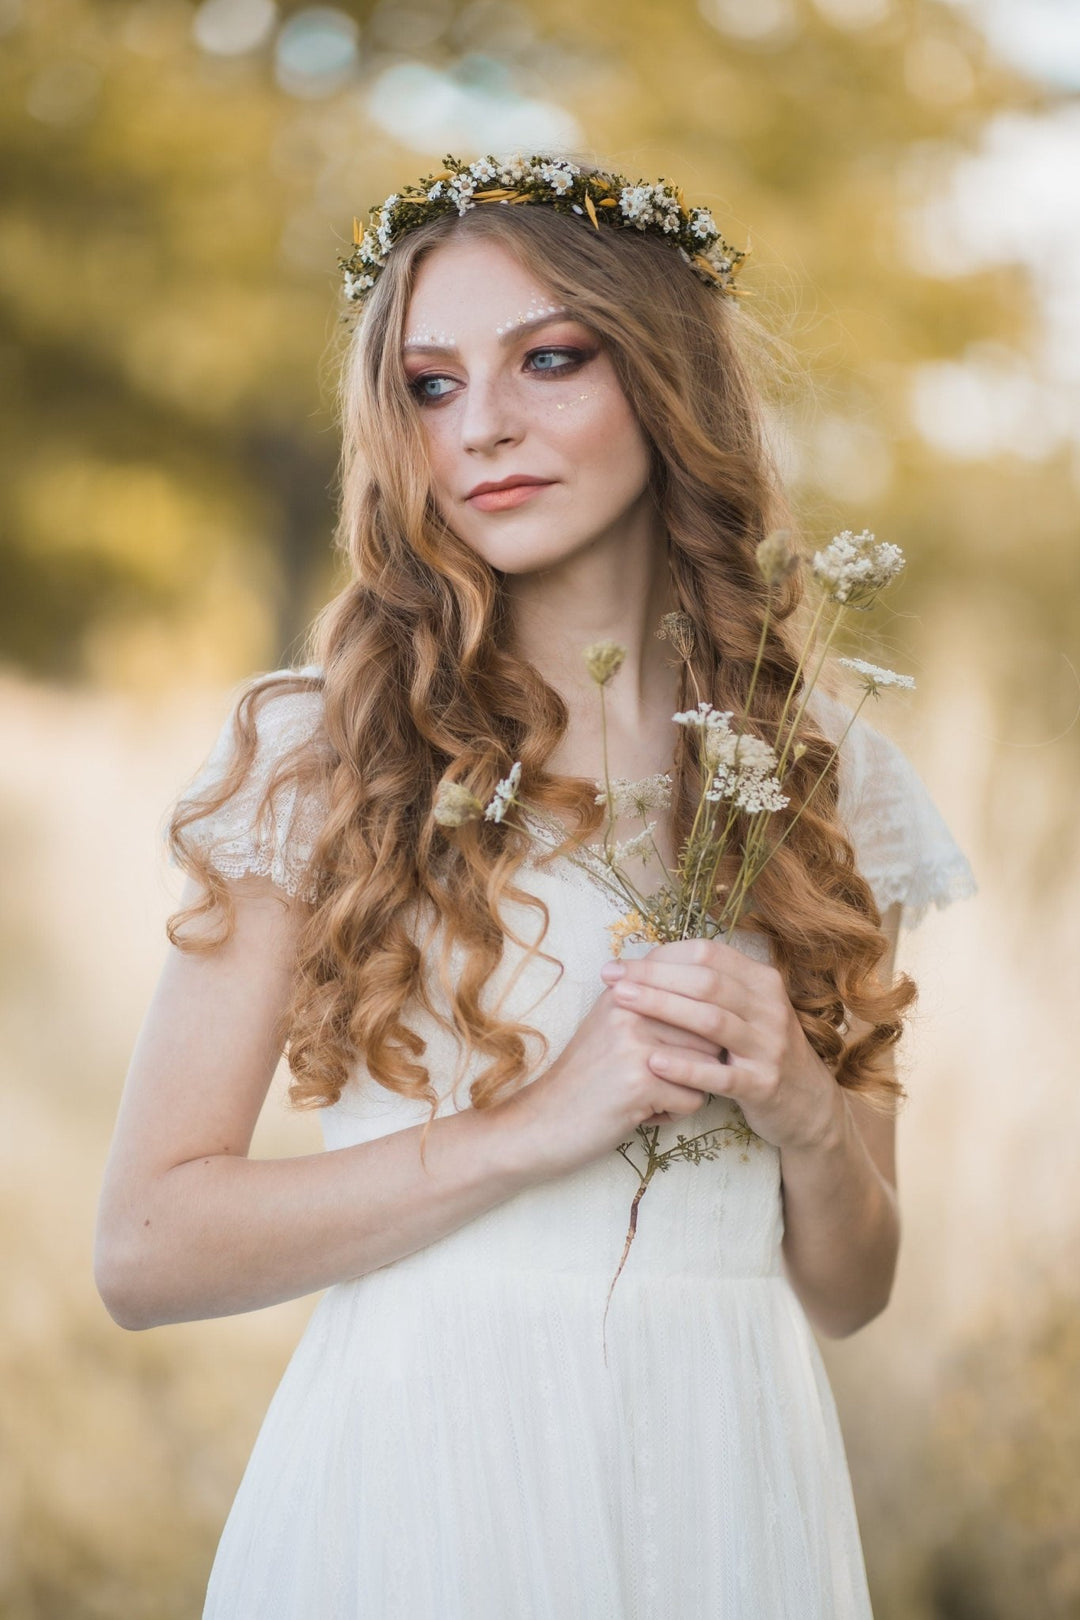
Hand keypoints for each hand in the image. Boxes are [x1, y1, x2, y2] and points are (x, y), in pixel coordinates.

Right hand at [499, 981, 728, 1179]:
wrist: (540, 1122)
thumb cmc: (585, 1078)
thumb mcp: (611, 1024)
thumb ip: (654, 1003)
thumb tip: (717, 996)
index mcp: (626, 988)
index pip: (697, 991)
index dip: (701, 1024)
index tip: (684, 1044)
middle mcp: (630, 1007)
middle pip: (709, 1032)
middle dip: (695, 1061)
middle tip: (658, 1076)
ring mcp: (635, 1043)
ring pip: (707, 1066)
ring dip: (686, 1088)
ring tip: (648, 1093)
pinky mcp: (640, 1082)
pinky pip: (693, 1099)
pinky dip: (672, 1114)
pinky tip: (639, 1112)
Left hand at [598, 938, 843, 1153]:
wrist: (808, 1105)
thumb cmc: (760, 1052)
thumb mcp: (747, 1011)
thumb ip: (712, 987)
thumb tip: (650, 963)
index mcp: (763, 982)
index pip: (708, 955)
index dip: (661, 956)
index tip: (619, 963)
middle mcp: (770, 1008)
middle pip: (706, 982)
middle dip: (654, 977)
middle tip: (612, 979)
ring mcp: (770, 1047)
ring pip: (712, 1021)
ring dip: (663, 1008)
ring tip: (622, 1005)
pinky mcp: (764, 1085)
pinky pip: (721, 1074)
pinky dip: (686, 1067)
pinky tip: (653, 1061)